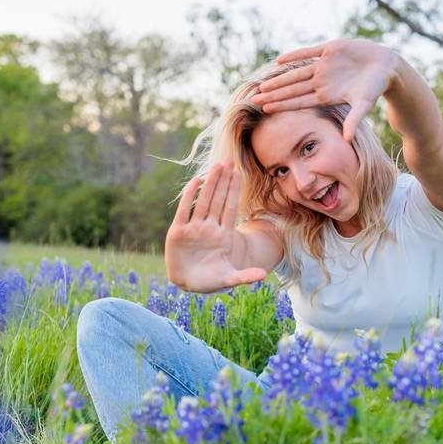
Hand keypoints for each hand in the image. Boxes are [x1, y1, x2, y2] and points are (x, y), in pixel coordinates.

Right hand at [164, 160, 267, 293]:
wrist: (186, 284)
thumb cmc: (209, 280)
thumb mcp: (228, 279)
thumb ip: (244, 276)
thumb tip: (264, 274)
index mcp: (223, 236)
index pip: (230, 208)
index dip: (234, 191)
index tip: (239, 173)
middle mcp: (209, 228)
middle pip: (218, 200)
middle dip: (224, 180)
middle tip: (229, 159)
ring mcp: (194, 229)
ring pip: (204, 201)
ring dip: (210, 184)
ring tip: (217, 165)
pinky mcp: (178, 232)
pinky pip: (185, 210)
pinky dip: (190, 196)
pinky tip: (196, 181)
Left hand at [249, 39, 399, 140]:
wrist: (385, 66)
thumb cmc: (375, 87)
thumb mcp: (364, 105)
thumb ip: (354, 120)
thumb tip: (348, 140)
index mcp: (326, 95)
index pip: (299, 101)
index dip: (282, 105)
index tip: (265, 110)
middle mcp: (321, 81)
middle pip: (292, 89)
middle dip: (274, 94)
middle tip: (254, 100)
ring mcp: (324, 65)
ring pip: (296, 72)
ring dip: (279, 78)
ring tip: (262, 85)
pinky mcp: (330, 49)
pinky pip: (309, 52)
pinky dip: (296, 55)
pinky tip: (280, 60)